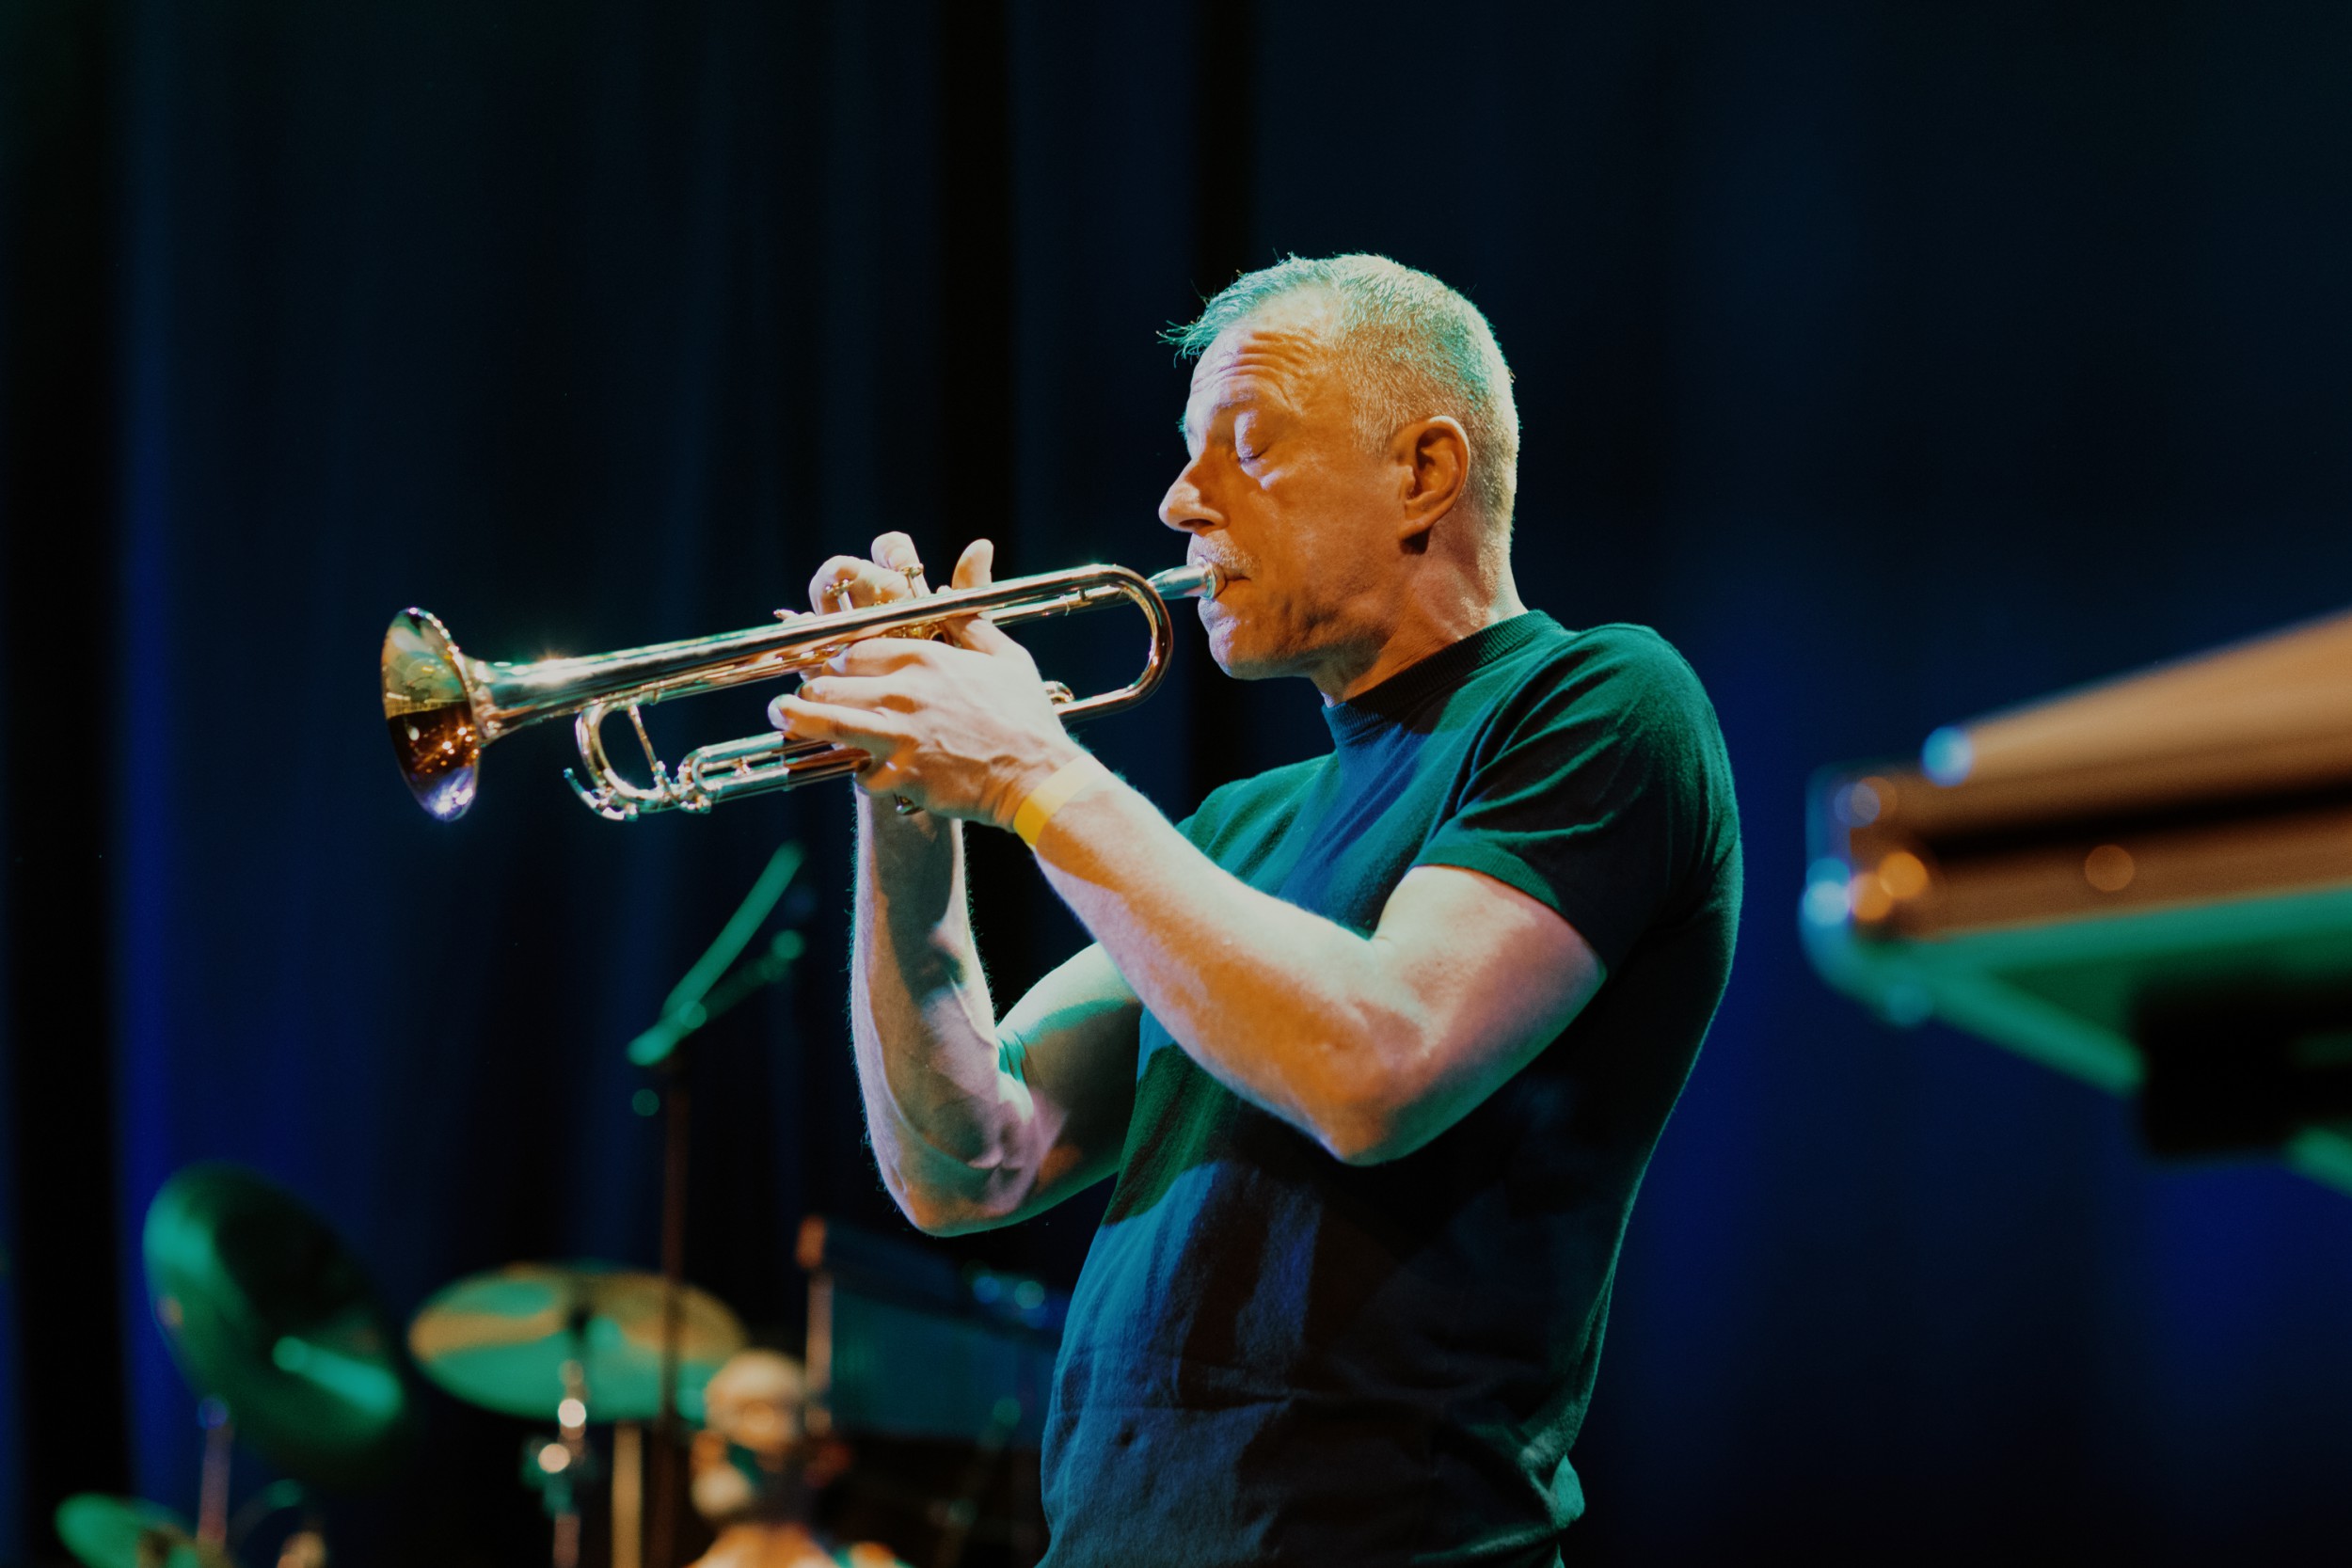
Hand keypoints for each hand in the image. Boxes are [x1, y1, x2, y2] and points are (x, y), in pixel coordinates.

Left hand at [770, 536, 1083, 826]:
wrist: (1039, 777)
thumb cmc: (1026, 716)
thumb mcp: (1004, 655)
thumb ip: (971, 612)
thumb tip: (967, 561)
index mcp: (924, 657)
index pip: (853, 646)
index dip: (835, 656)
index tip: (827, 663)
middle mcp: (903, 691)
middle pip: (828, 679)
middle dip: (813, 686)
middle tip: (801, 694)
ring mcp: (898, 733)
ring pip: (823, 718)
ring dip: (798, 717)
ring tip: (782, 715)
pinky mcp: (900, 774)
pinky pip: (857, 772)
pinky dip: (859, 773)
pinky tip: (867, 772)